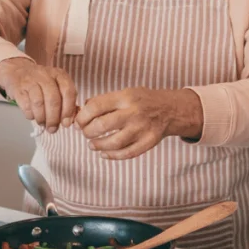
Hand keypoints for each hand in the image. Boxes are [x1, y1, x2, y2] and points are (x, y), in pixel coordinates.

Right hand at [0, 58, 77, 132]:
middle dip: (54, 118)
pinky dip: (30, 114)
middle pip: (53, 99)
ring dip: (42, 118)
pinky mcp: (18, 88)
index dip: (68, 110)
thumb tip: (68, 122)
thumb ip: (65, 101)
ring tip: (42, 123)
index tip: (66, 123)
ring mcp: (30, 80)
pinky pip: (26, 105)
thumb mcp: (56, 86)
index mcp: (59, 74)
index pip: (68, 91)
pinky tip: (32, 116)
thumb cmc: (42, 83)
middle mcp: (45, 75)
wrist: (18, 71)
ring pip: (39, 103)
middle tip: (52, 129)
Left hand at [75, 87, 202, 159]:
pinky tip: (104, 153)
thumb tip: (80, 111)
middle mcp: (134, 112)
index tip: (78, 121)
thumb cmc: (141, 100)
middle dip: (87, 131)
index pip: (96, 106)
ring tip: (92, 144)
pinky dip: (112, 156)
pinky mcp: (149, 142)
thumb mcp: (124, 93)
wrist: (169, 109)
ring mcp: (142, 129)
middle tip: (84, 132)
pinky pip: (126, 153)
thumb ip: (103, 101)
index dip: (82, 116)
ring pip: (113, 142)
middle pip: (102, 125)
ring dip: (97, 145)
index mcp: (126, 97)